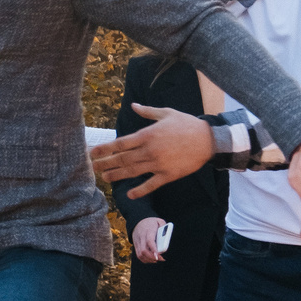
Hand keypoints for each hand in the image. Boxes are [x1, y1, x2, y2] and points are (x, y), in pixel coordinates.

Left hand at [89, 104, 213, 196]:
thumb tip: (133, 105)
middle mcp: (150, 150)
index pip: (120, 143)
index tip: (92, 153)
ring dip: (117, 176)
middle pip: (122, 159)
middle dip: (105, 164)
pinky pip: (151, 185)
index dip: (104, 149)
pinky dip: (140, 191)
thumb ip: (147, 111)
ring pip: (133, 172)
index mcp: (147, 135)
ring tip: (104, 178)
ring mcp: (158, 164)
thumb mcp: (166, 113)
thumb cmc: (187, 124)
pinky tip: (129, 195)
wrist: (208, 140)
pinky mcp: (168, 175)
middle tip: (92, 168)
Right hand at [132, 216, 169, 262]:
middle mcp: (141, 236)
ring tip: (157, 259)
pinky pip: (138, 255)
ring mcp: (137, 241)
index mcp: (148, 230)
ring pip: (140, 254)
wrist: (138, 221)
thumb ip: (165, 228)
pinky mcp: (135, 245)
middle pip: (144, 250)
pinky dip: (145, 259)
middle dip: (152, 257)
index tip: (158, 256)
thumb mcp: (159, 221)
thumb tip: (166, 238)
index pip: (149, 241)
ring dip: (149, 259)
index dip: (153, 249)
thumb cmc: (152, 222)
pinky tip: (151, 259)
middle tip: (161, 259)